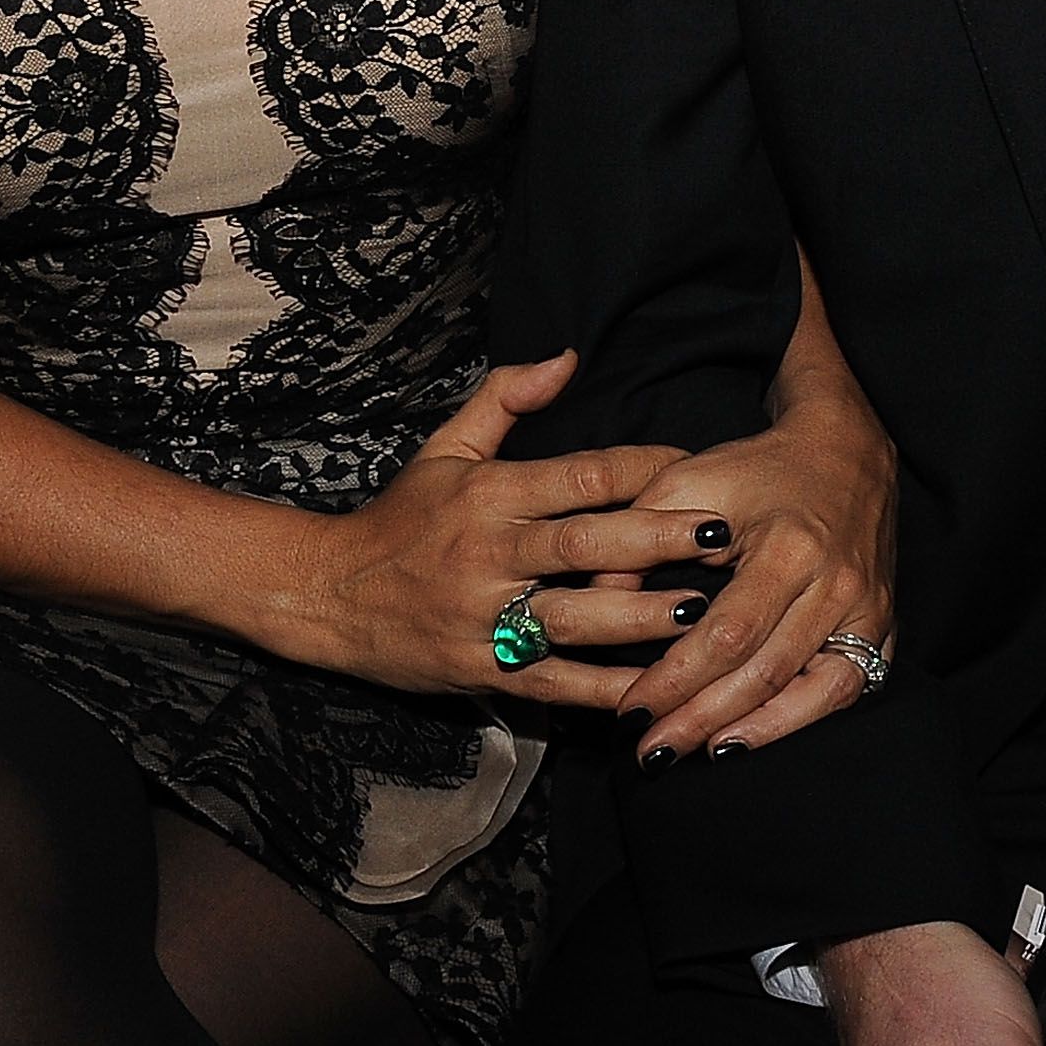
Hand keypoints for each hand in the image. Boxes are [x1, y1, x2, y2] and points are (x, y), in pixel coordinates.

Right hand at [283, 351, 734, 708]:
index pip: (577, 474)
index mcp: (487, 492)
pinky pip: (549, 683)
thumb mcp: (446, 447)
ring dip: (640, 617)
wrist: (327, 594)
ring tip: (703, 613)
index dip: (639, 467)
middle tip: (719, 534)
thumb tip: (568, 356)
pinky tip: (652, 688)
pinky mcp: (479, 669)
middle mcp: (487, 552)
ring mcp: (482, 616)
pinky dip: (600, 689)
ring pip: (573, 617)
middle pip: (583, 543)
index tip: (692, 464)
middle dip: (656, 539)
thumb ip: (506, 396)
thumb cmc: (400, 517)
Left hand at [609, 384, 893, 761]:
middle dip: (701, 719)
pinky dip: (798, 721)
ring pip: (810, 692)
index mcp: (789, 547)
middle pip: (764, 672)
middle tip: (651, 752)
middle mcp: (836, 584)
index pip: (728, 635)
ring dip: (751, 733)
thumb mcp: (686, 484)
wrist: (844, 449)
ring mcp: (866, 609)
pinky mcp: (880, 625)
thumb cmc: (758, 468)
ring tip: (696, 754)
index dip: (677, 679)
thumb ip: (636, 543)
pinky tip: (751, 736)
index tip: (632, 710)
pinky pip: (846, 690)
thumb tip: (590, 607)